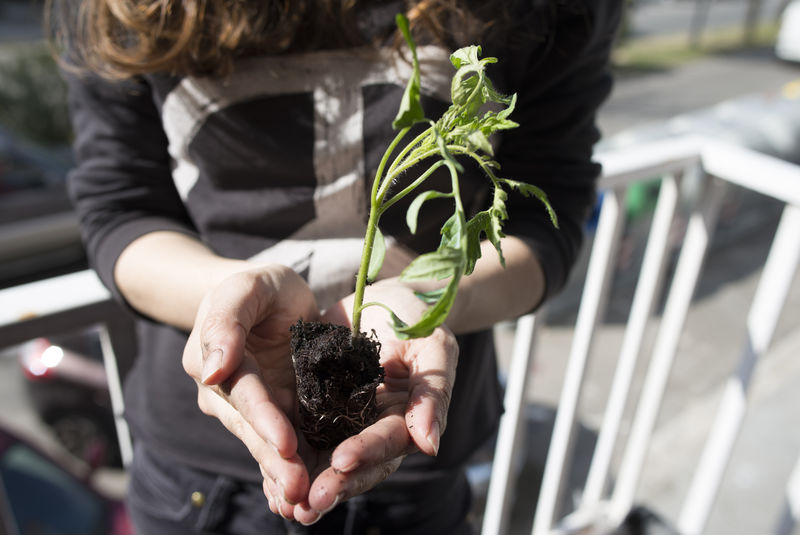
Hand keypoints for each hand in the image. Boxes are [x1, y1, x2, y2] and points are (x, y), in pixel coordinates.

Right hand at [181, 265, 319, 514]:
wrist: (270, 298)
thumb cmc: (260, 287)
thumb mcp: (246, 287)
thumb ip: (226, 322)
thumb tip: (211, 369)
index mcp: (215, 360)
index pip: (243, 393)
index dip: (264, 419)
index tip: (285, 444)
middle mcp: (227, 392)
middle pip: (253, 429)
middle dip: (276, 461)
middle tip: (300, 491)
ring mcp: (250, 408)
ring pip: (266, 444)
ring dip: (284, 474)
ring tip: (304, 504)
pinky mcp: (274, 416)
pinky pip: (280, 446)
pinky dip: (289, 471)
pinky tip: (303, 501)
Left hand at [288, 280, 458, 525]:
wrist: (385, 296)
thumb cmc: (419, 317)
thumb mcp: (434, 347)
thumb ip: (433, 394)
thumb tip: (429, 445)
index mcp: (405, 417)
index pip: (388, 441)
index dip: (366, 452)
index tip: (341, 462)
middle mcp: (372, 425)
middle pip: (356, 464)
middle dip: (333, 484)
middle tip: (307, 505)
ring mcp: (343, 417)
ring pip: (325, 460)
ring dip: (306, 483)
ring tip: (284, 504)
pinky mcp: (315, 403)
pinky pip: (301, 435)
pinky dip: (286, 459)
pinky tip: (268, 481)